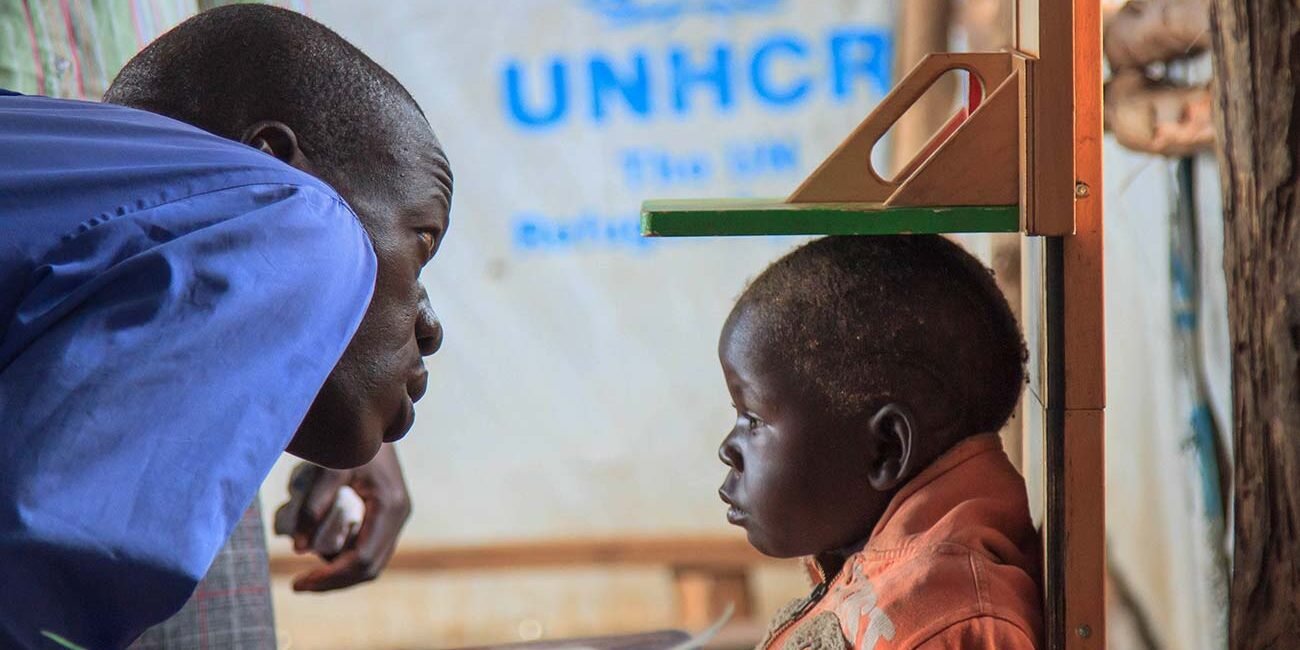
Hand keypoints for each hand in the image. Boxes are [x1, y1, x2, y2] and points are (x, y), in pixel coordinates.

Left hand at [277, 444, 411, 590]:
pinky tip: (318, 547)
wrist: (376, 414)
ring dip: (337, 570)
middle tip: (299, 584)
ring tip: (307, 562)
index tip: (299, 582)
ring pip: (369, 563)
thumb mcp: (331, 468)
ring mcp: (393, 518)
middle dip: (333, 580)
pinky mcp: (384, 515)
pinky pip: (366, 549)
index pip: (363, 560)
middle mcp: (397, 517)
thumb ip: (315, 505)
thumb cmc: (353, 439)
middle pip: (368, 569)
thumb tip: (299, 549)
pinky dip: (342, 556)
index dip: (331, 577)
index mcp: (390, 507)